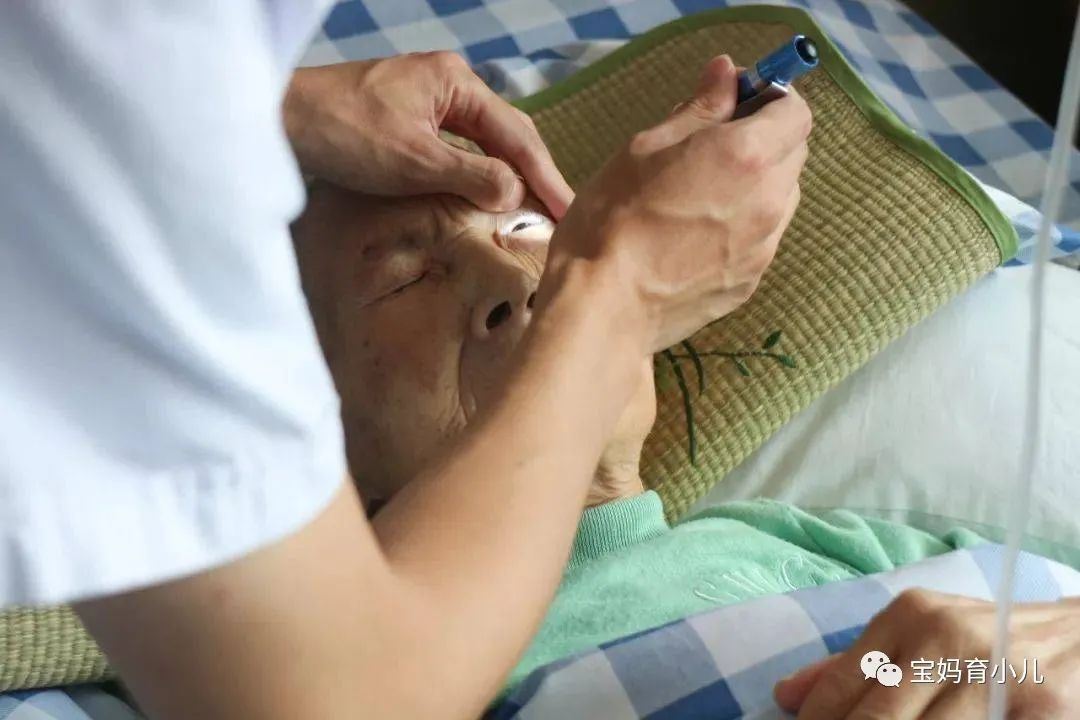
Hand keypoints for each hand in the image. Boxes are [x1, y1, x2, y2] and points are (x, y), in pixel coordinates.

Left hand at [284, 53, 572, 217]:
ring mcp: (425, 102)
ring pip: (483, 143)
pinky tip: (487, 197)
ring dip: (508, 177)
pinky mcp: (406, 122)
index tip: (570, 211)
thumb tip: (518, 195)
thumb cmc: (341, 132)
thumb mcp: (413, 160)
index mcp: (456, 83)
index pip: (517, 135)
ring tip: (535, 212)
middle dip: (534, 176)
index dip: (546, 177)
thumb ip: (471, 175)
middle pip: (506, 134)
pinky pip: (458, 149)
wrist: (277, 121)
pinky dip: (478, 175)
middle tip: (563, 216)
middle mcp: (447, 85)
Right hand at [537, 55, 810, 352]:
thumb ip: (699, 109)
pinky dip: (743, 227)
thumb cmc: (612, 219)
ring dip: (757, 186)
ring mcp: (764, 247)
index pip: (796, 113)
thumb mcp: (645, 148)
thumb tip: (728, 71)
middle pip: (794, 155)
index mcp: (746, 156)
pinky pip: (761, 240)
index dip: (773, 101)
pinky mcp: (750, 283)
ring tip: (702, 197)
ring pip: (781, 200)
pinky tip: (696, 237)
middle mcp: (770, 200)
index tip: (739, 104)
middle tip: (713, 149)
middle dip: (766, 142)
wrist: (605, 308)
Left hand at [774, 590, 1079, 717]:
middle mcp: (948, 637)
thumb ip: (853, 666)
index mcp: (910, 616)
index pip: (841, 686)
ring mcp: (995, 674)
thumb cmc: (986, 642)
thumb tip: (785, 696)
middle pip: (876, 719)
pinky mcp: (1040, 709)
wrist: (1079, 638)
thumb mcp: (920, 638)